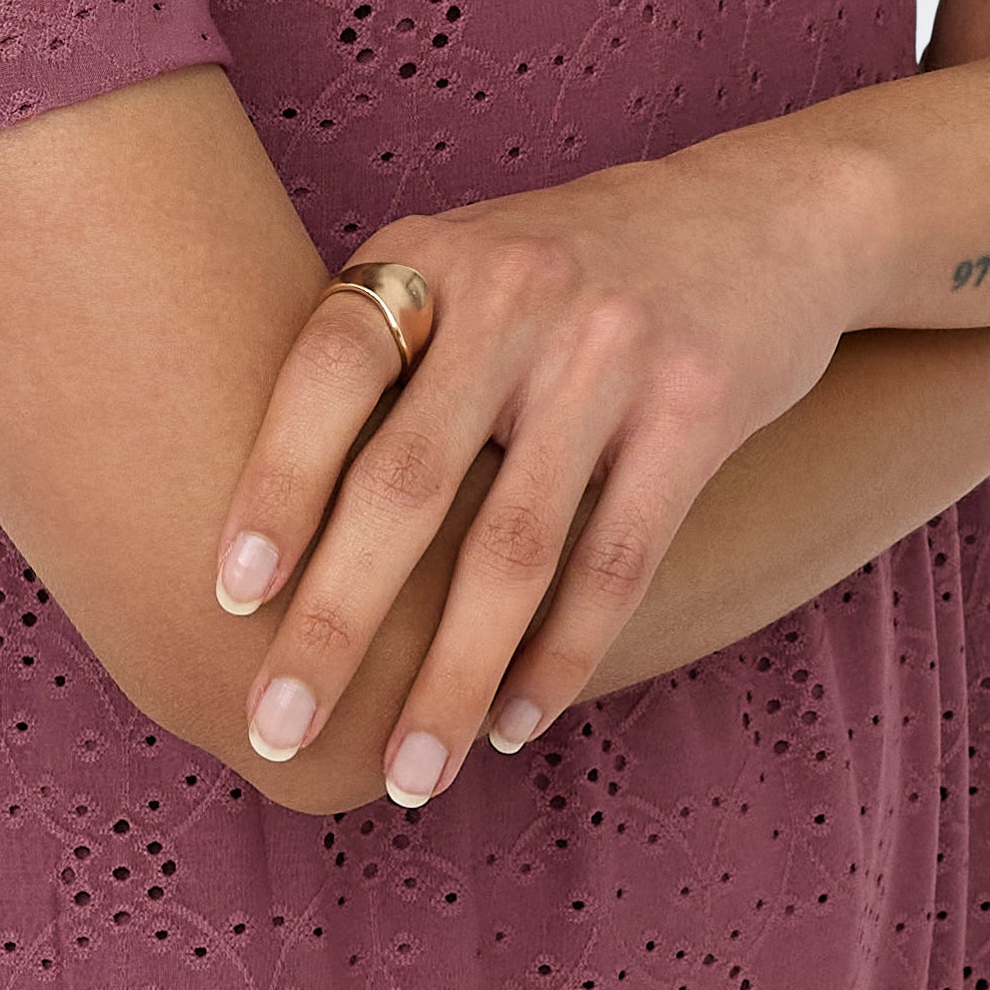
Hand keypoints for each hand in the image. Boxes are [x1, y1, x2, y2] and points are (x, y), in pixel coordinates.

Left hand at [210, 119, 880, 811]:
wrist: (760, 215)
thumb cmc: (569, 268)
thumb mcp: (468, 265)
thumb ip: (387, 357)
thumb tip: (270, 522)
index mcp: (432, 256)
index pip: (329, 369)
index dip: (274, 481)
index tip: (230, 594)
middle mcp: (512, 293)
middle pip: (406, 480)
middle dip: (336, 621)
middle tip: (277, 726)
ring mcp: (608, 351)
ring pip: (513, 549)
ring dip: (451, 679)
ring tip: (409, 775)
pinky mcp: (697, 409)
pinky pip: (615, 563)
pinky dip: (558, 657)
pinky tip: (512, 722)